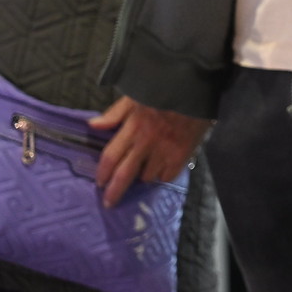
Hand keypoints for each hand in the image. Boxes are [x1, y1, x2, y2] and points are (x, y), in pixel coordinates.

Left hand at [88, 96, 210, 207]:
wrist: (197, 89)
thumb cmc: (165, 91)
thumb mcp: (136, 96)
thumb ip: (115, 113)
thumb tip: (93, 126)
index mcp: (132, 128)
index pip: (110, 156)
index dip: (102, 172)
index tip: (99, 183)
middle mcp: (146, 143)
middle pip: (124, 174)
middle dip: (114, 192)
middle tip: (110, 203)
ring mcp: (165, 151)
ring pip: (147, 176)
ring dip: (143, 177)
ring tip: (143, 173)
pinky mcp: (183, 155)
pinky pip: (168, 175)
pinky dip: (162, 175)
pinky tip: (161, 170)